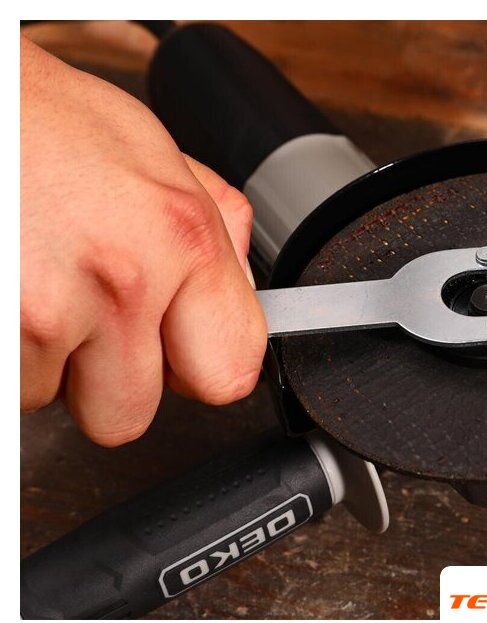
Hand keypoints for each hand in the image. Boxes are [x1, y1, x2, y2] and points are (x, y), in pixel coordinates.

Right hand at [20, 36, 266, 445]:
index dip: (202, 369)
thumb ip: (216, 228)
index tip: (183, 356)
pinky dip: (12, 354)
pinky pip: (10, 388)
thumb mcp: (153, 153)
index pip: (230, 370)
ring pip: (58, 402)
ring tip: (39, 286)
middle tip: (90, 320)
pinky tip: (14, 292)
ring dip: (51, 362)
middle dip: (110, 381)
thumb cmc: (40, 123)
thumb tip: (243, 285)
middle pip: (133, 414)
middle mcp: (122, 281)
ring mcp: (46, 314)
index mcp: (181, 236)